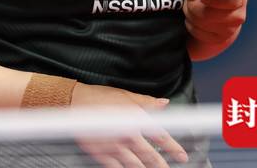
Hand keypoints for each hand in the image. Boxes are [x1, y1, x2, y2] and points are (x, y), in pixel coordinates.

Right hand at [70, 83, 188, 166]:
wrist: (74, 102)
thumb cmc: (100, 97)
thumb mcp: (127, 95)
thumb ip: (148, 102)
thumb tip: (164, 103)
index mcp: (136, 120)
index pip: (161, 137)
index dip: (174, 148)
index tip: (182, 156)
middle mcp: (127, 135)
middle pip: (150, 155)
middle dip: (162, 165)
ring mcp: (114, 146)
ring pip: (135, 164)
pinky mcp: (101, 153)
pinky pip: (116, 167)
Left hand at [184, 0, 246, 58]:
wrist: (215, 11)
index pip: (230, 1)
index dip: (215, 0)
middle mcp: (238, 16)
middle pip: (209, 14)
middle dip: (193, 5)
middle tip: (189, 0)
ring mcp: (230, 31)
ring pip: (201, 23)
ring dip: (189, 14)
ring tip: (190, 7)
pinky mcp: (219, 40)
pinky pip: (197, 32)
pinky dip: (190, 24)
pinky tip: (193, 18)